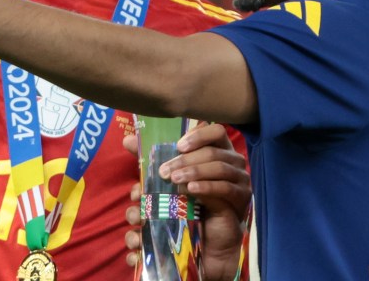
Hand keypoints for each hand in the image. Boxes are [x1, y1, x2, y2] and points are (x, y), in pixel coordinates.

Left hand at [122, 123, 249, 280]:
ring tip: (173, 180)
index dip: (198, 135)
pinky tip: (190, 190)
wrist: (207, 237)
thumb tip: (128, 140)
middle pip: (213, 151)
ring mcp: (240, 180)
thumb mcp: (171, 178)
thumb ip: (153, 158)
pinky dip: (206, 187)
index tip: (178, 145)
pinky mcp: (240, 199)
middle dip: (186, 159)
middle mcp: (233, 162)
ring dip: (194, 172)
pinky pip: (225, 188)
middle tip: (164, 171)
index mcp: (219, 150)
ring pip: (219, 168)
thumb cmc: (190, 202)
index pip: (216, 131)